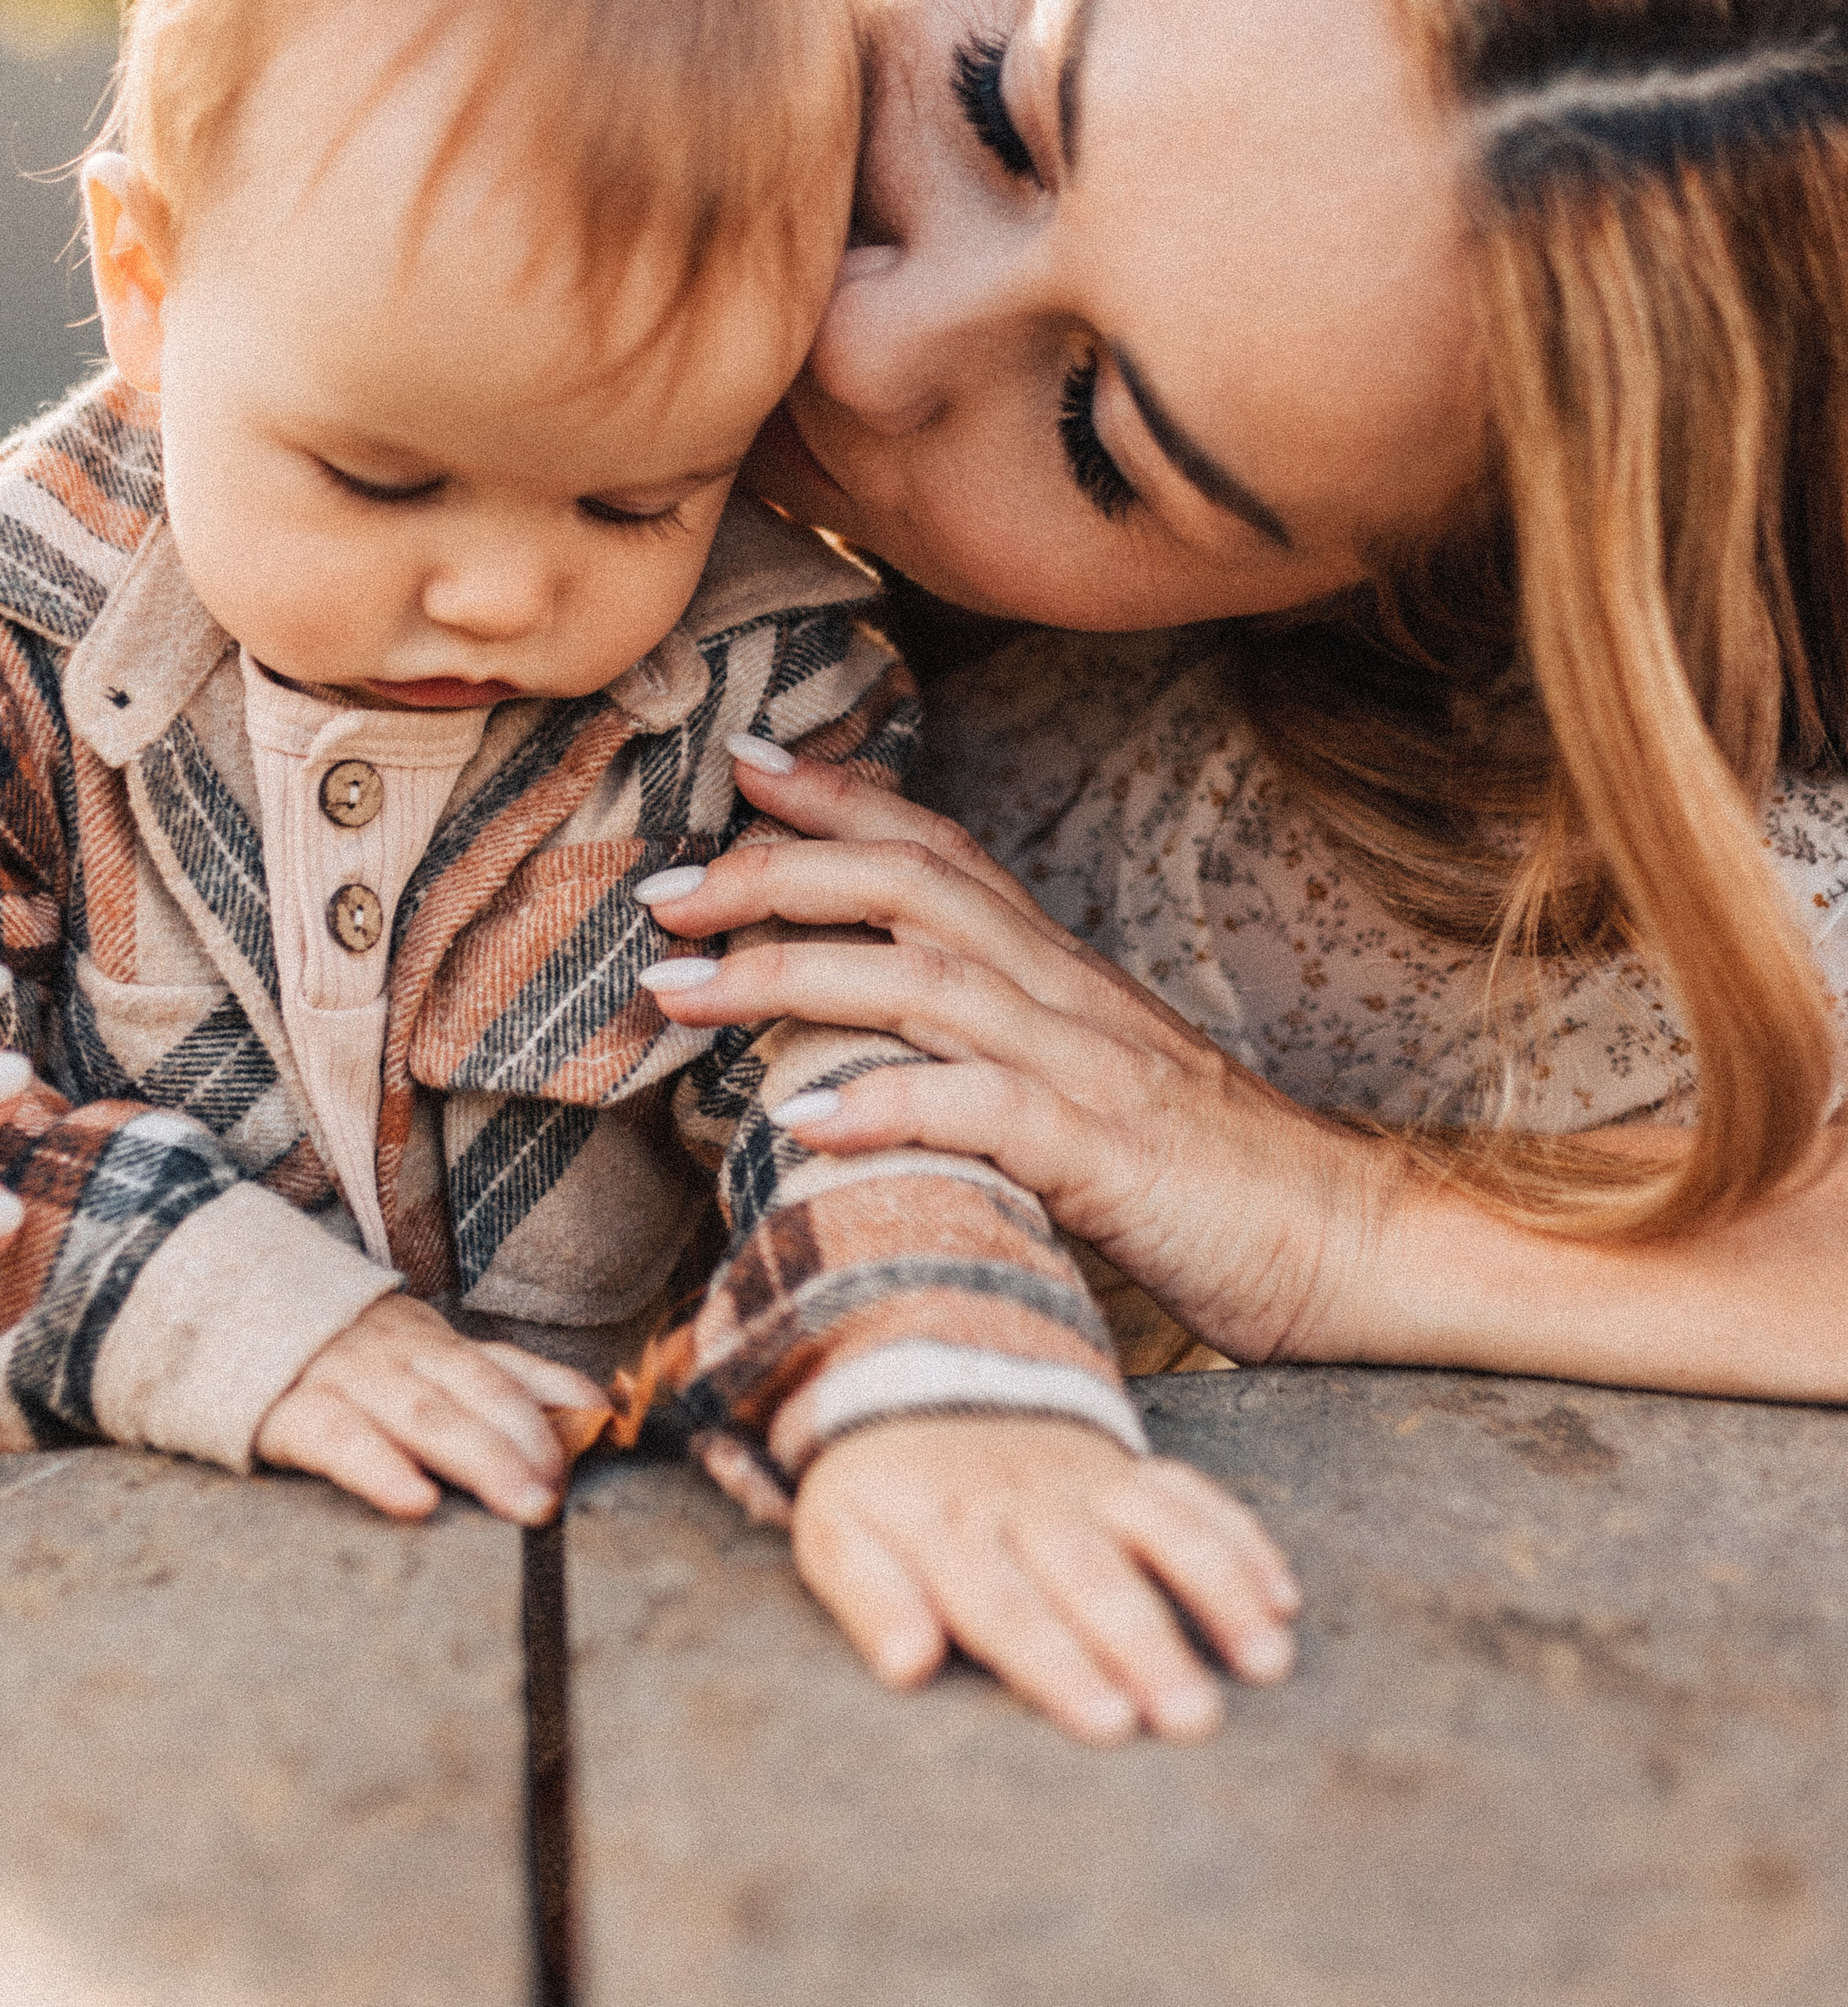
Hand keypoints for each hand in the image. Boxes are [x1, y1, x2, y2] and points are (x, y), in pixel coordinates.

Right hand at [254, 1292, 605, 1525]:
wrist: (222, 1317)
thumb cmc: (341, 1362)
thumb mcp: (415, 1360)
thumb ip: (492, 1382)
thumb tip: (589, 1412)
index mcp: (429, 1344)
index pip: (504, 1365)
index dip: (555, 1392)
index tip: (605, 1421)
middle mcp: (397, 1354)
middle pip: (476, 1392)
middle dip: (530, 1441)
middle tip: (566, 1493)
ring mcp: (346, 1379)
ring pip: (424, 1415)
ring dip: (481, 1459)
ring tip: (525, 1503)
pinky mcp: (289, 1413)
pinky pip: (340, 1441)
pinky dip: (380, 1469)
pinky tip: (415, 1501)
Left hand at [637, 742, 1377, 1364]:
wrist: (1347, 1243)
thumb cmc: (1206, 1179)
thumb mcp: (1091, 1086)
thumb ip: (997, 1050)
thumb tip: (872, 1051)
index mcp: (1061, 974)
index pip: (941, 850)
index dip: (840, 799)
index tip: (741, 764)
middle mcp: (1068, 996)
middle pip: (911, 889)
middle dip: (775, 874)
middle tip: (659, 891)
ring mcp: (1091, 1069)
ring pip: (927, 982)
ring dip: (790, 974)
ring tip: (679, 992)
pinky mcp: (1109, 1157)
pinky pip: (988, 1114)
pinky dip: (892, 1105)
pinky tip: (805, 1120)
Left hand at [792, 1414, 1299, 1742]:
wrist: (922, 1381)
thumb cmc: (883, 1492)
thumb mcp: (838, 1535)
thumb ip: (870, 1599)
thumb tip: (904, 1666)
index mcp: (945, 1527)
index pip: (1005, 1606)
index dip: (1056, 1664)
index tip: (1108, 1725)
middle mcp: (1025, 1503)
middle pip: (1091, 1577)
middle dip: (1145, 1647)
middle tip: (1193, 1719)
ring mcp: (1086, 1480)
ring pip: (1160, 1529)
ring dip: (1217, 1591)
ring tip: (1267, 1661)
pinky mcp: (1129, 1467)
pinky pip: (1193, 1494)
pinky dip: (1241, 1540)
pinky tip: (1284, 1599)